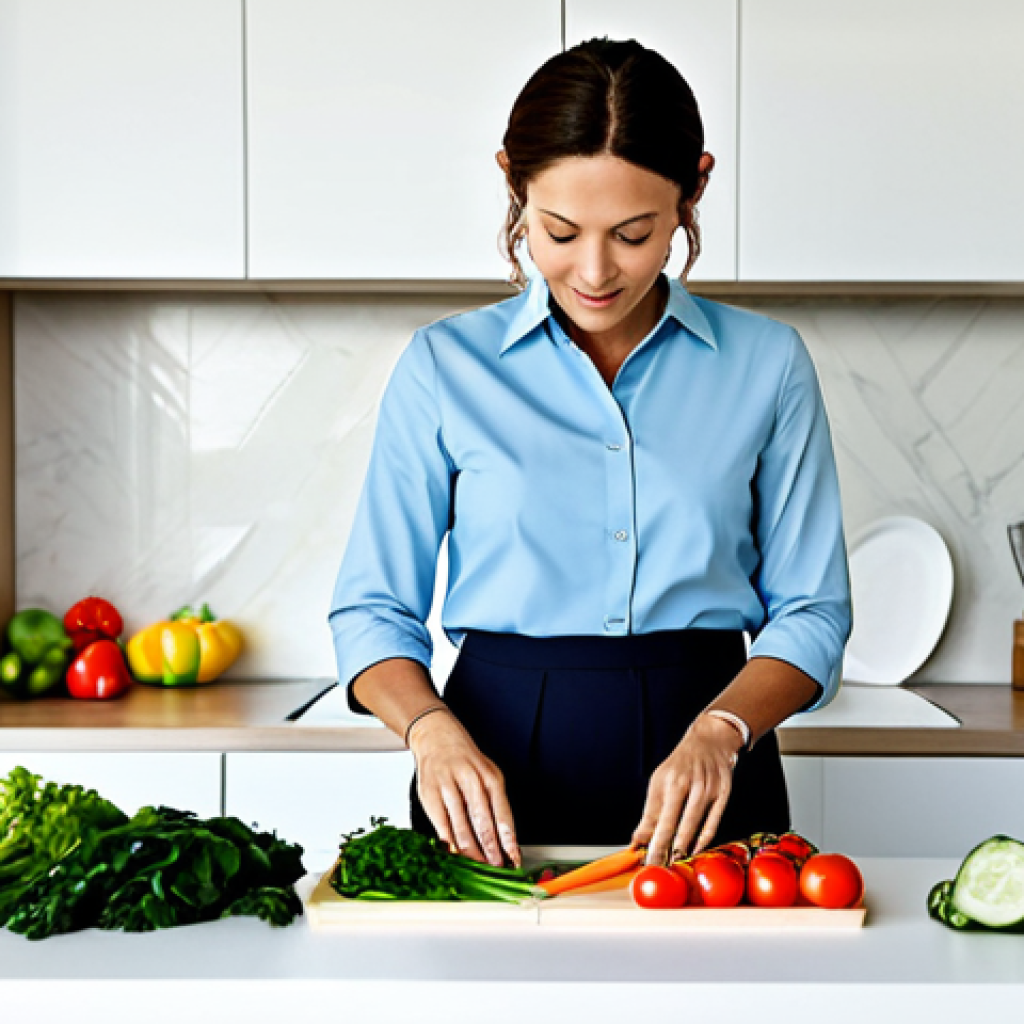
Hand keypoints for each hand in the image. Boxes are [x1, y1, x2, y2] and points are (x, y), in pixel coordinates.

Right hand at [408, 708, 520, 867]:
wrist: (437, 737)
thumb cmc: (466, 761)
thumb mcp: (488, 774)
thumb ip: (495, 803)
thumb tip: (505, 839)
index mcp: (490, 777)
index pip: (503, 813)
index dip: (509, 839)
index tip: (514, 859)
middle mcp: (470, 780)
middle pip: (483, 822)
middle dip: (491, 849)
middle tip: (496, 868)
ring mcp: (448, 787)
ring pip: (462, 826)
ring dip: (472, 851)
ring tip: (479, 866)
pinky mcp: (430, 794)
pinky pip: (441, 824)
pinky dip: (449, 843)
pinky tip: (455, 854)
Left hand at [631, 713, 742, 864]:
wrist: (709, 741)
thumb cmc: (680, 765)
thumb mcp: (659, 782)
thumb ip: (651, 813)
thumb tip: (638, 840)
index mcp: (670, 781)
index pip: (658, 818)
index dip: (652, 842)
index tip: (645, 860)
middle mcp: (689, 784)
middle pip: (675, 822)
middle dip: (665, 847)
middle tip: (658, 867)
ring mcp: (708, 788)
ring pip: (695, 823)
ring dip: (684, 846)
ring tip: (675, 862)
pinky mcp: (724, 793)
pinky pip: (714, 821)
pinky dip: (704, 838)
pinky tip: (695, 850)